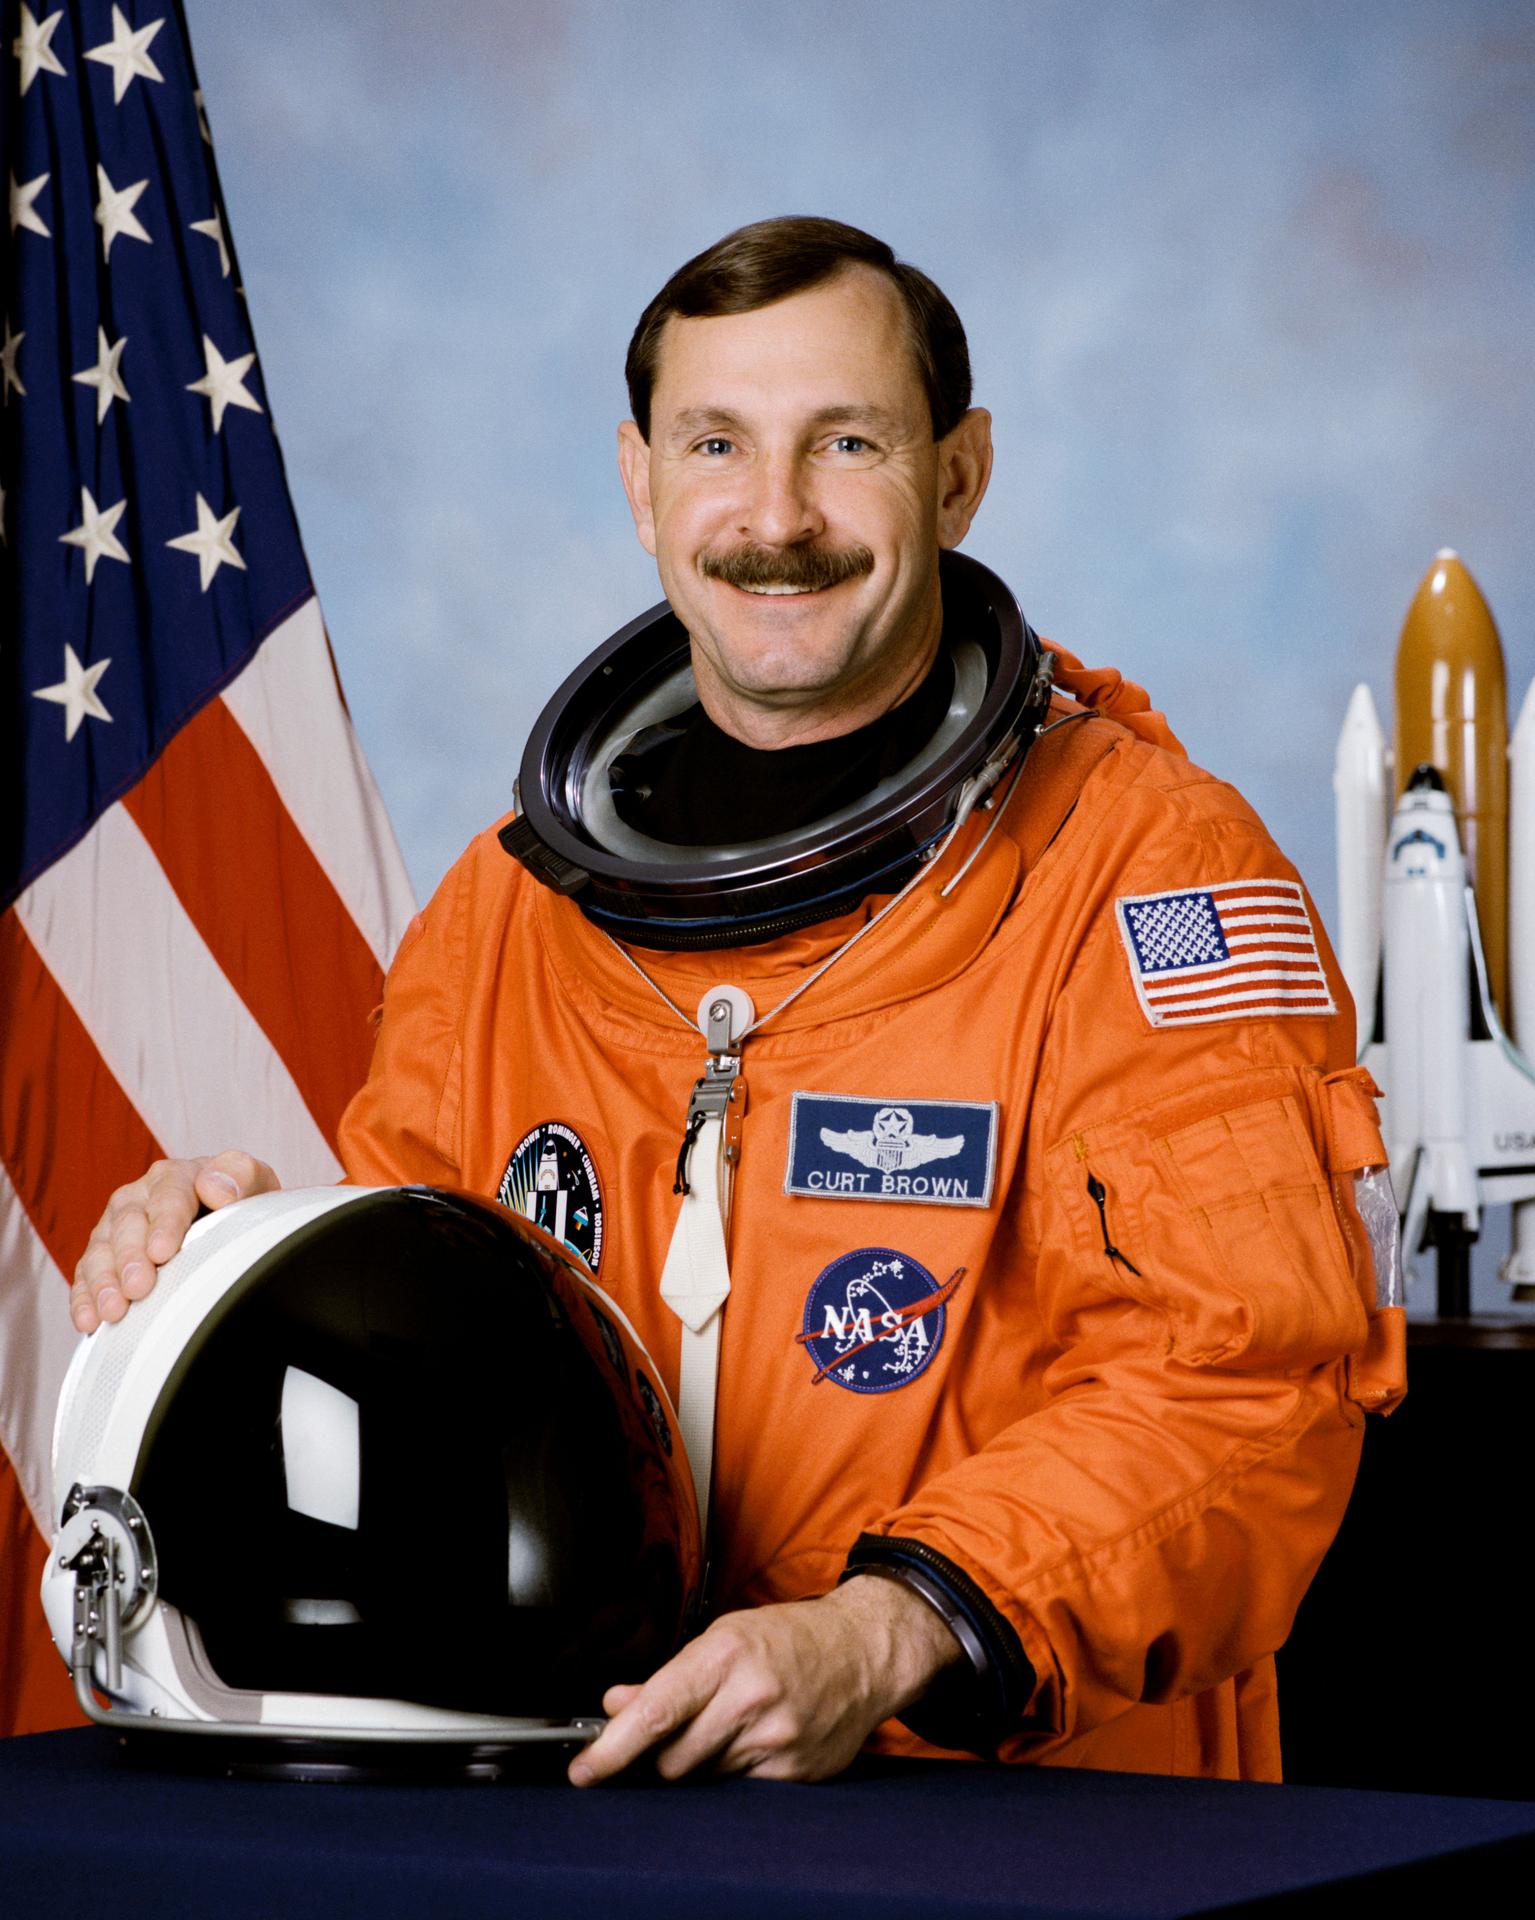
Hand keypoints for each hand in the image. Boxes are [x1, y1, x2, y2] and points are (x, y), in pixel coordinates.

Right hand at [71, 1152, 279, 1331]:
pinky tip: (89, 1322)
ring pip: (101, 1251)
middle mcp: (139, 1198)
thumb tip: (214, 1187)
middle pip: (128, 1225)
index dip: (164, 1224)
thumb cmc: (243, 1204)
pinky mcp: (104, 1257)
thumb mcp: (255, 1184)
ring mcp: (117, 1228)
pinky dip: (85, 1299)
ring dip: (104, 1283)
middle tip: (137, 1288)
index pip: (168, 1196)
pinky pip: (86, 1276)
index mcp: (175, 1176)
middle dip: (131, 1258)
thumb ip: (241, 1175)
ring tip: (113, 1312)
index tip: (162, 1252)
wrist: (232, 1222)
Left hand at [568, 1572, 960, 1786]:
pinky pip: (738, 1788)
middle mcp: (751, 1697)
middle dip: (663, 1751)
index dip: (613, 1747)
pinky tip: (757, 1738)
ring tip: (732, 1722)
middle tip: (685, 1724)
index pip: (657, 1712)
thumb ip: (667, 1677)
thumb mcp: (722, 1638)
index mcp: (726, 1654)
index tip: (585, 1770)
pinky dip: (735, 1770)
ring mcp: (776, 1738)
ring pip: (703, 1776)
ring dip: (701, 1759)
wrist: (863, 1650)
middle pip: (672, 1758)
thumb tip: (615, 1705)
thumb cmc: (789, 1638)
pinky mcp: (795, 1771)